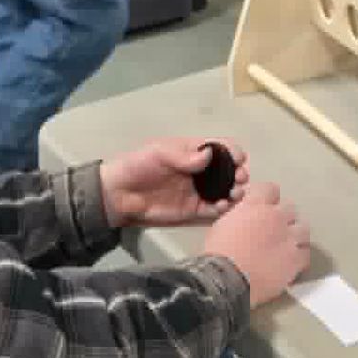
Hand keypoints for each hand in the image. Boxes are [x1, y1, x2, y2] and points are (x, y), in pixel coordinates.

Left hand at [100, 138, 246, 227]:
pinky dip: (223, 209)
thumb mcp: (159, 153)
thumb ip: (184, 155)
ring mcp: (198, 191)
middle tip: (239, 179)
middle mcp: (201, 171)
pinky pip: (214, 210)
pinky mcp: (194, 210)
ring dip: (235, 192)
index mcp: (194, 151)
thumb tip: (210, 154)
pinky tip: (222, 207)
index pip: (221, 147)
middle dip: (239, 173)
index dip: (233, 151)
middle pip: (229, 170)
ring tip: (233, 195)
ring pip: (226, 190)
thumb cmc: (137, 165)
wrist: (118, 195)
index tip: (238, 159)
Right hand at [202, 181, 311, 307]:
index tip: (261, 208)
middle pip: (289, 208)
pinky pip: (305, 253)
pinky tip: (290, 263)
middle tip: (271, 230)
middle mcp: (277, 217)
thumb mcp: (222, 224)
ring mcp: (289, 238)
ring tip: (284, 246)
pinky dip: (299, 256)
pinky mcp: (296, 259)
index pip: (270, 189)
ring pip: (302, 228)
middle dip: (281, 217)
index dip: (266, 198)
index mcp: (256, 205)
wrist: (226, 281)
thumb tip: (244, 217)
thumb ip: (239, 215)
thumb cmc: (218, 253)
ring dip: (294, 235)